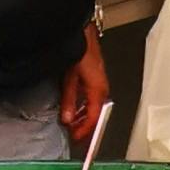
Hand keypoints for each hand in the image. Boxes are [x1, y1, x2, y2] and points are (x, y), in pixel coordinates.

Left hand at [59, 29, 107, 146]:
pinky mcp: (96, 78)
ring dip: (83, 116)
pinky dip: (84, 106)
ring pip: (93, 107)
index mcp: (98, 91)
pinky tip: (75, 107)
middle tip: (72, 134)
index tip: (74, 138)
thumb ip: (69, 100)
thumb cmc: (78, 49)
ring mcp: (100, 83)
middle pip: (95, 115)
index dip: (84, 131)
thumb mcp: (69, 78)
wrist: (81, 31)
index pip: (93, 119)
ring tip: (72, 123)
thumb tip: (68, 119)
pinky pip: (92, 98)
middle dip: (83, 126)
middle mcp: (102, 89)